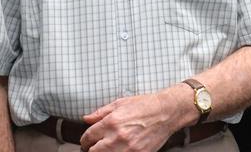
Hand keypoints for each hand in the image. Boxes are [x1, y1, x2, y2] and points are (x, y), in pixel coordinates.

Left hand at [78, 89, 192, 151]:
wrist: (165, 112)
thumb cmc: (144, 105)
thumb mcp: (119, 103)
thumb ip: (100, 113)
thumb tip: (86, 119)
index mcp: (112, 122)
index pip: (89, 136)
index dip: (85, 140)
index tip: (86, 142)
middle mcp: (118, 136)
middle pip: (95, 151)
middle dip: (91, 149)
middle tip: (93, 147)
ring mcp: (129, 148)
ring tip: (105, 149)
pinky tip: (117, 150)